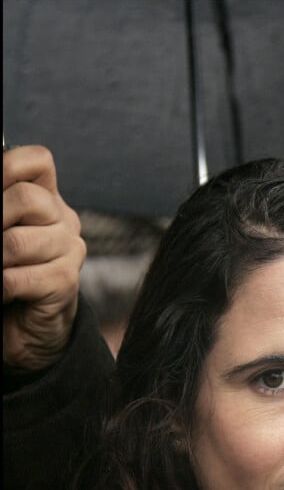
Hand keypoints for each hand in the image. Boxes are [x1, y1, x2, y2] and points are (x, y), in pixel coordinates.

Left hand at [3, 145, 86, 369]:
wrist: (28, 329)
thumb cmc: (8, 276)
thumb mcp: (2, 231)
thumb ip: (2, 208)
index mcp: (48, 201)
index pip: (38, 161)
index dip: (8, 166)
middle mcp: (64, 221)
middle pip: (26, 197)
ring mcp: (70, 251)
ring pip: (17, 242)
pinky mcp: (66, 282)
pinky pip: (18, 278)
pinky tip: (0, 293)